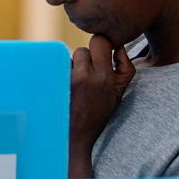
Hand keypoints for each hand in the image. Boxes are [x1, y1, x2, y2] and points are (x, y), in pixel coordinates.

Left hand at [68, 34, 134, 178]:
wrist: (76, 136)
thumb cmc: (99, 114)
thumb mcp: (119, 93)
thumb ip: (124, 68)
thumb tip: (119, 46)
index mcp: (104, 77)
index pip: (99, 42)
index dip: (101, 45)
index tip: (101, 53)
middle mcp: (85, 76)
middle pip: (82, 50)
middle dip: (85, 59)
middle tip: (87, 75)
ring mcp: (66, 80)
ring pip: (68, 59)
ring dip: (72, 67)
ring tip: (76, 86)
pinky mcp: (54, 83)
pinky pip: (57, 69)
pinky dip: (60, 75)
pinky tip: (65, 89)